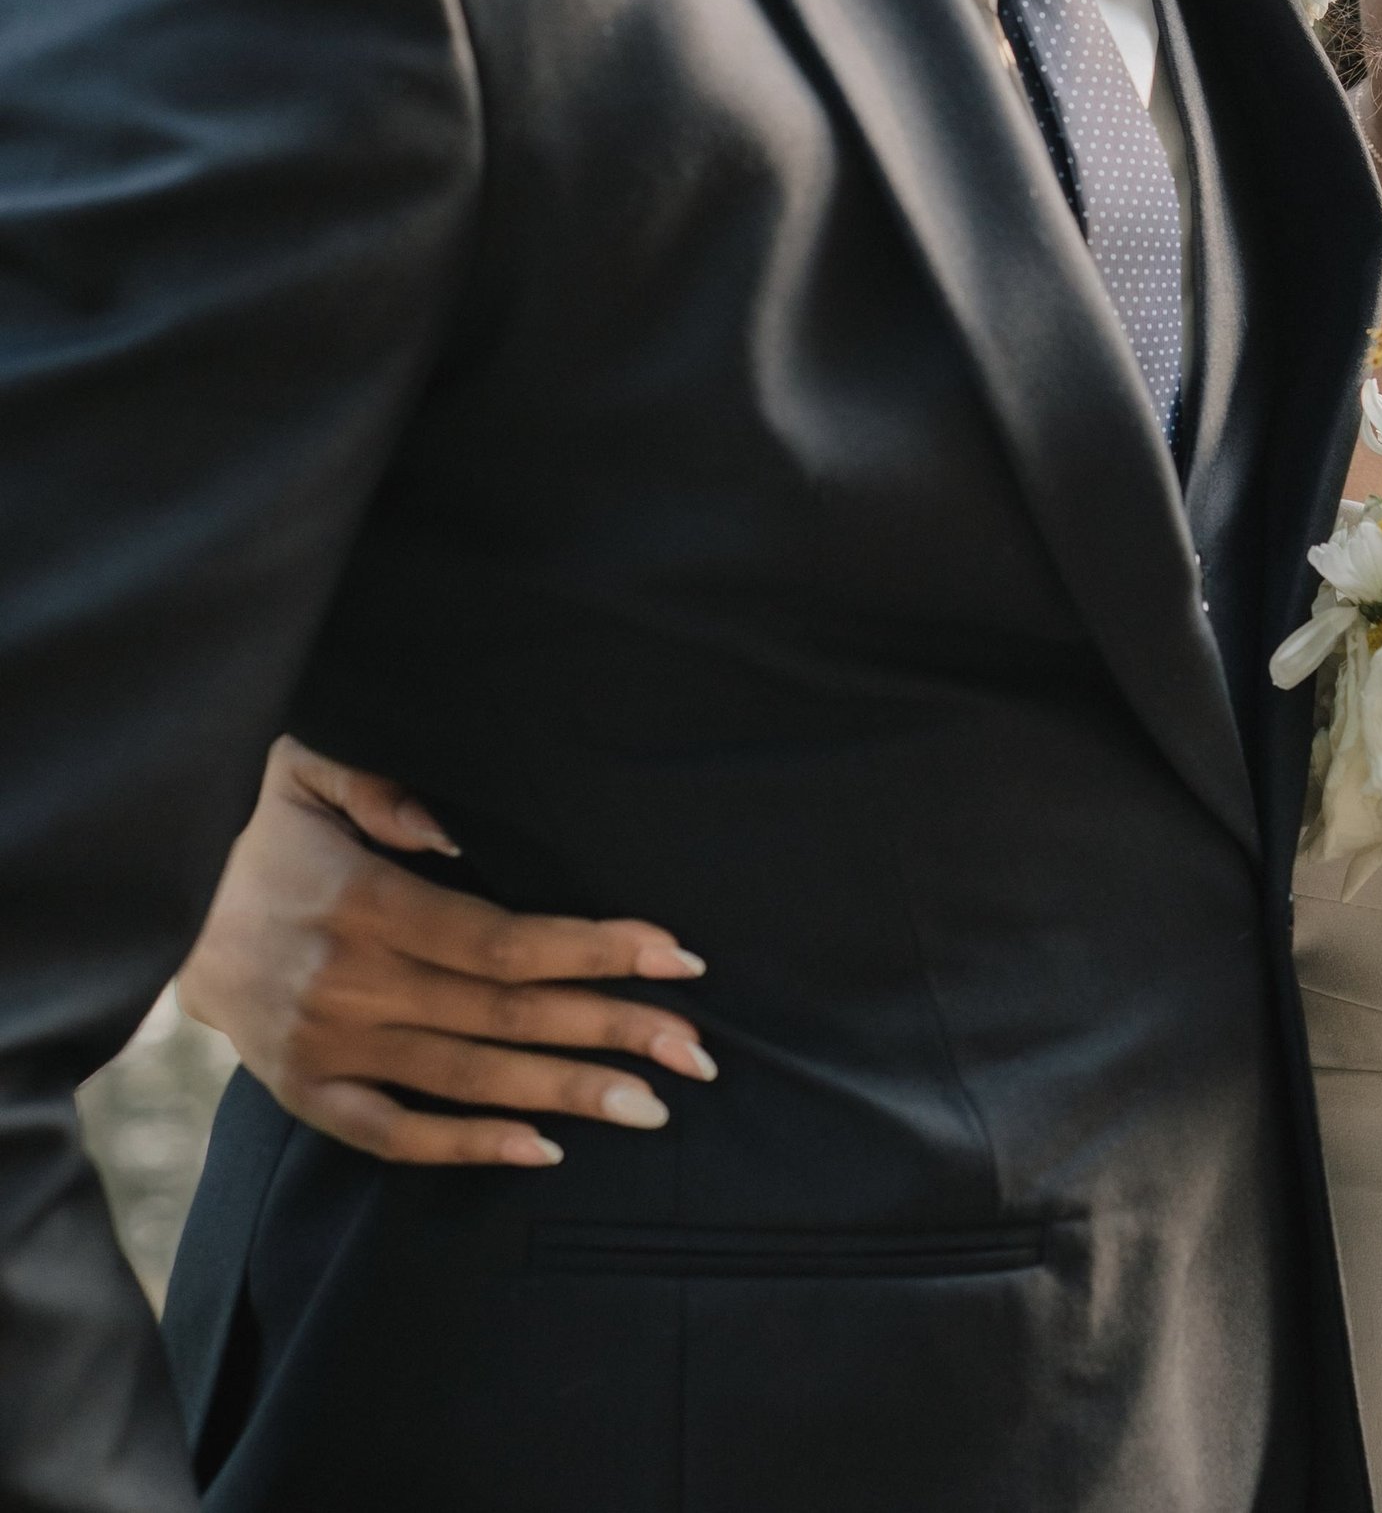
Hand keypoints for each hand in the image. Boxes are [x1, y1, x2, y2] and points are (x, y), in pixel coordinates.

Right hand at [178, 736, 715, 1167]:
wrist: (150, 904)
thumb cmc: (249, 825)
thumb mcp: (301, 767)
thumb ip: (382, 787)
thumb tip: (457, 834)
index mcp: (362, 902)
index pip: (504, 940)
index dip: (596, 950)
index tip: (677, 956)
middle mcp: (350, 983)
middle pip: (505, 1016)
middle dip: (610, 1030)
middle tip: (696, 1051)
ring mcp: (325, 1046)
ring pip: (466, 1079)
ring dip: (564, 1095)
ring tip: (650, 1104)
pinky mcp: (302, 1091)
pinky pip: (393, 1133)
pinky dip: (467, 1147)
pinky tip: (542, 1149)